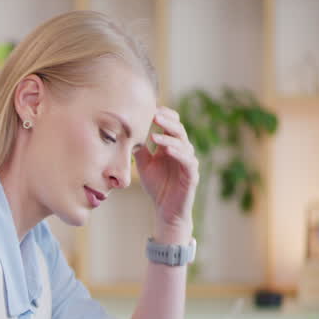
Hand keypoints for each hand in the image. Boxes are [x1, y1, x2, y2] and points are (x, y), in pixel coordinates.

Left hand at [136, 107, 199, 240]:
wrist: (166, 210)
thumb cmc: (157, 186)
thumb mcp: (144, 165)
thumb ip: (139, 149)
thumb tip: (126, 132)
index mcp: (172, 146)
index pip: (172, 124)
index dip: (164, 115)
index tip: (151, 108)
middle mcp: (182, 151)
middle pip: (179, 130)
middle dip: (167, 121)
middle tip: (154, 114)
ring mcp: (189, 162)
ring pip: (183, 144)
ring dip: (169, 137)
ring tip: (154, 134)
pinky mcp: (192, 175)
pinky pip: (188, 161)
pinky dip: (178, 154)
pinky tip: (168, 150)